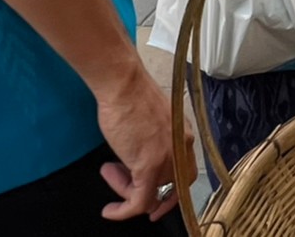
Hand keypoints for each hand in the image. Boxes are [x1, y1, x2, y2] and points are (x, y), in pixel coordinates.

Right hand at [94, 62, 193, 221]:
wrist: (123, 84)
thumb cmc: (131, 93)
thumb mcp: (152, 119)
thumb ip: (154, 140)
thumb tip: (139, 157)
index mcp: (183, 133)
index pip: (185, 170)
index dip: (171, 189)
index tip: (157, 197)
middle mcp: (181, 146)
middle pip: (173, 186)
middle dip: (154, 198)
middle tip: (135, 203)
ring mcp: (167, 157)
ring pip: (153, 195)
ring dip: (127, 193)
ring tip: (109, 174)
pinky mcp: (148, 165)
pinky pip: (139, 201)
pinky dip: (124, 211)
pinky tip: (111, 210)